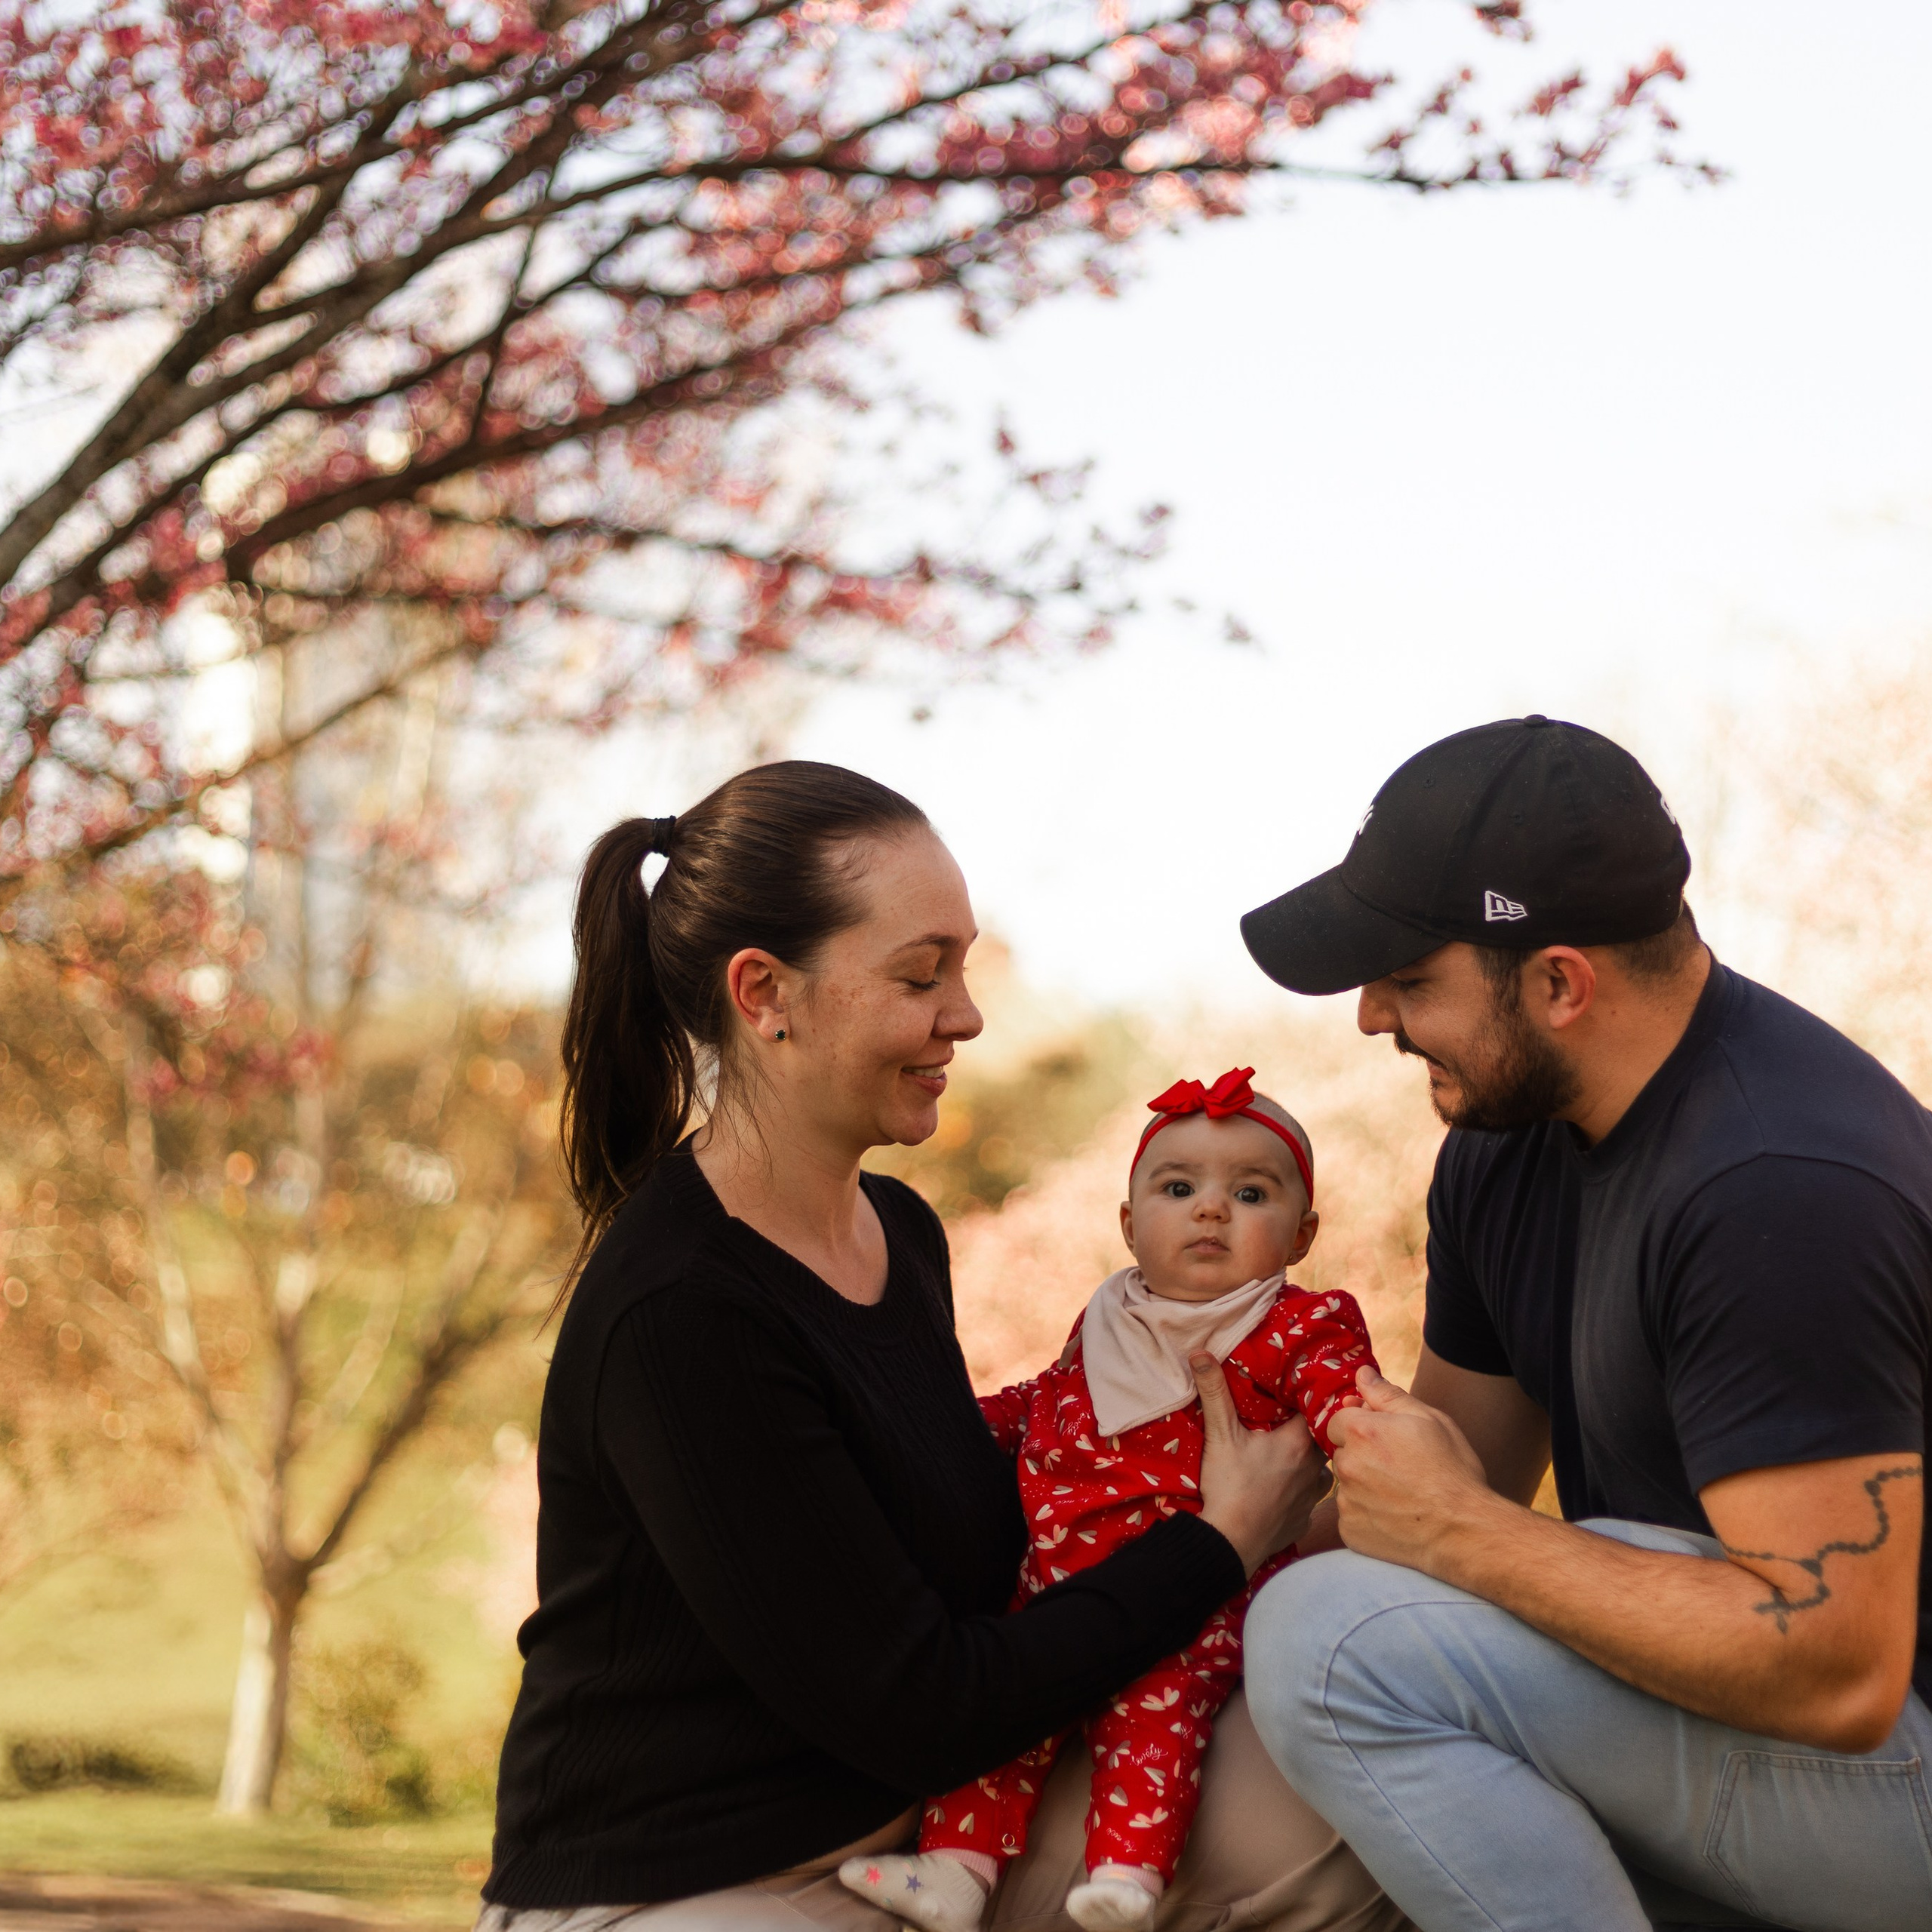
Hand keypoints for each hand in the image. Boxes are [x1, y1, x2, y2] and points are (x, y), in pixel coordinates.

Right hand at [1192, 1352, 1328, 1576]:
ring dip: (1310, 1463)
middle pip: (1322, 1441)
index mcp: (1298, 1443)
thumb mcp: (1220, 1435)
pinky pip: (1310, 1501)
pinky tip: (1284, 1492)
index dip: (1311, 1400)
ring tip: (1291, 1457)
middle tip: (1294, 1421)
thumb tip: (1201, 1352)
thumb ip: (1215, 1393)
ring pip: (1322, 1472)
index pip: (1318, 1411)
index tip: (1303, 1391)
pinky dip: (1301, 1494)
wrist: (1231, 1543)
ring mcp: (1311, 1498)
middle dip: (1311, 1430)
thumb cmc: (1229, 1486)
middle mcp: (1313, 1469)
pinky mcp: (1304, 1521)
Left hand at [1327, 1364, 1498, 1575]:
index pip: (1339, 1420)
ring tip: (1401, 1494)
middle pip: (1342, 1452)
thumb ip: (1388, 1395)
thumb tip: (1362, 1374)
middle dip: (1362, 1455)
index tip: (1386, 1439)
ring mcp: (1346, 1501)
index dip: (1362, 1427)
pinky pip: (1351, 1515)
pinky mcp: (1349, 1531)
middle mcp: (1346, 1465)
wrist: (1465, 1531)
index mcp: (1361, 1431)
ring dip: (1364, 1485)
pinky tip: (1395, 1516)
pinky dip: (1366, 1515)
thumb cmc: (1452, 1471)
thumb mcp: (1429, 1420)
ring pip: (1346, 1485)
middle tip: (1398, 1467)